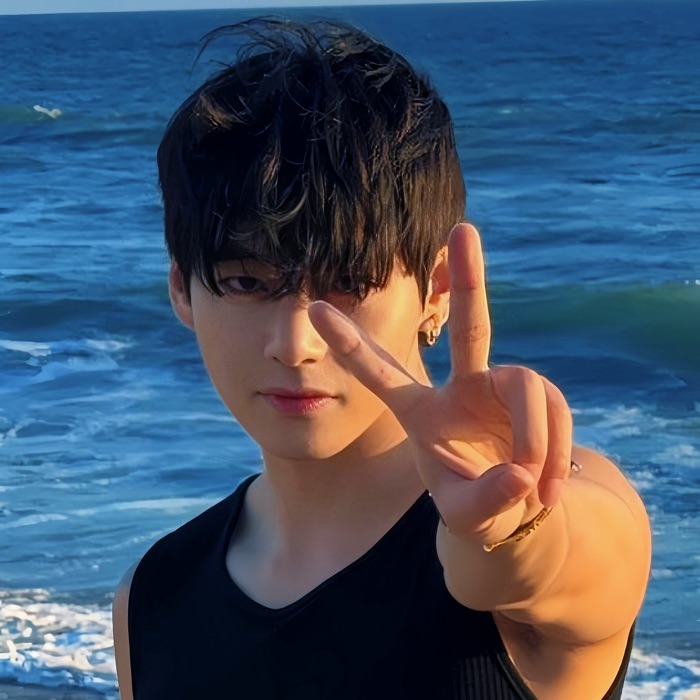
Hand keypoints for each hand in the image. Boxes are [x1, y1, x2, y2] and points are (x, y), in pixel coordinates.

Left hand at [309, 223, 572, 543]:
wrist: (520, 509)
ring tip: (534, 490)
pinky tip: (546, 488)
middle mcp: (461, 388)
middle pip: (472, 328)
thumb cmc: (479, 507)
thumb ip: (486, 500)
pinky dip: (556, 449)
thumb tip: (521, 472)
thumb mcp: (471, 517)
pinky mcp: (537, 396)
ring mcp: (502, 387)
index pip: (381, 373)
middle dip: (469, 280)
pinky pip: (554, 409)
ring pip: (528, 385)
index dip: (351, 344)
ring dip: (536, 439)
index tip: (314, 306)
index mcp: (421, 413)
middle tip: (464, 228)